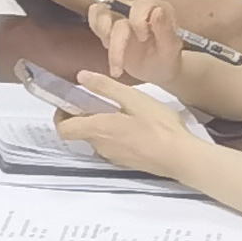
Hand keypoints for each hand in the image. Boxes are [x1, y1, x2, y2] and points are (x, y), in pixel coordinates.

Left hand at [52, 73, 193, 177]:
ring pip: (97, 139)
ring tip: (121, 111)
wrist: (180, 157)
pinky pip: (111, 147)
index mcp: (98, 129)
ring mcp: (113, 157)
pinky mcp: (126, 163)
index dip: (61, 116)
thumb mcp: (133, 99)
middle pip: (80, 133)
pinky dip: (114, 136)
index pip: (63, 129)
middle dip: (84, 117)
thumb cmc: (158, 126)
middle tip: (99, 101)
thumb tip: (81, 77)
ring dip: (100, 126)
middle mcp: (100, 146)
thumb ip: (106, 87)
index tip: (70, 103)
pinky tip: (134, 127)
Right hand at [85, 0, 182, 85]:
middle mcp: (137, 8)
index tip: (143, 38)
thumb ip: (165, 29)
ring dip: (102, 31)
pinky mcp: (109, 24)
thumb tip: (157, 10)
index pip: (141, 2)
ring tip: (110, 50)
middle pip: (116, 6)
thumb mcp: (170, 49)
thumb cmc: (167, 59)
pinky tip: (107, 47)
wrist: (158, 70)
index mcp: (157, 8)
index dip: (138, 19)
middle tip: (123, 59)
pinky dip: (97, 31)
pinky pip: (95, 18)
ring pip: (101, 10)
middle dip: (117, 36)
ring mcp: (121, 15)